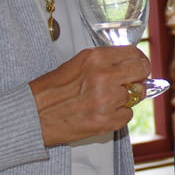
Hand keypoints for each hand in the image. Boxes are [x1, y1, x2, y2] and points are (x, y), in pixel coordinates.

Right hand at [30, 46, 150, 146]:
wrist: (32, 116)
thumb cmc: (50, 91)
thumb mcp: (77, 64)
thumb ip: (104, 62)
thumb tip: (128, 64)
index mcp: (95, 58)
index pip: (133, 53)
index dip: (138, 60)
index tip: (138, 65)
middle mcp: (104, 76)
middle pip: (142, 71)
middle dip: (139, 76)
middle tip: (131, 82)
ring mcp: (107, 100)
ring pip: (134, 96)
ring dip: (124, 99)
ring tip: (103, 101)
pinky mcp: (106, 121)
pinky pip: (127, 115)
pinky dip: (118, 115)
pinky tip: (101, 113)